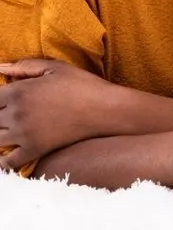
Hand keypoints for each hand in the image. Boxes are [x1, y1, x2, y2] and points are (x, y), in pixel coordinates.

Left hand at [0, 59, 115, 169]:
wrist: (105, 109)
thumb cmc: (82, 85)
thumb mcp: (55, 68)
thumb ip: (24, 67)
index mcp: (18, 91)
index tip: (5, 102)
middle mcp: (16, 113)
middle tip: (8, 116)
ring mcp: (24, 134)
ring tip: (7, 131)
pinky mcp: (35, 150)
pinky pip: (8, 163)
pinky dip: (2, 162)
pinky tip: (6, 155)